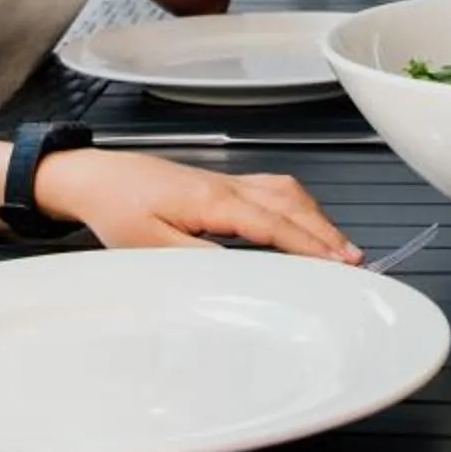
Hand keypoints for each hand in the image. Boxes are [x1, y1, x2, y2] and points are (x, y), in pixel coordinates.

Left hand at [38, 150, 360, 262]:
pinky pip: (274, 191)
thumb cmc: (118, 208)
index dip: (310, 246)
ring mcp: (228, 181)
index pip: (275, 225)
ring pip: (288, 194)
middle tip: (354, 262)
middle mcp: (228, 185)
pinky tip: (304, 223)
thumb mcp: (151, 246)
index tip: (338, 264)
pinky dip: (299, 208)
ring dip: (317, 219)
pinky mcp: (223, 184)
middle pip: (292, 205)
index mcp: (214, 200)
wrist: (95, 178)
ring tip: (338, 249)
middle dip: (326, 234)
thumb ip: (199, 259)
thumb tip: (241, 273)